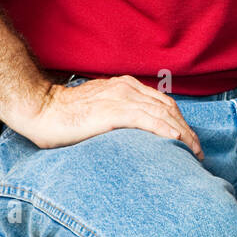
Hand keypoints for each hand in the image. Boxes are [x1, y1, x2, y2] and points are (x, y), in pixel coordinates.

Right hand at [13, 75, 203, 159]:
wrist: (39, 108)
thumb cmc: (64, 115)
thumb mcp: (99, 110)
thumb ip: (118, 115)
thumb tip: (133, 134)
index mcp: (126, 86)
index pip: (163, 103)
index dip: (179, 121)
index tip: (188, 139)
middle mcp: (128, 88)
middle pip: (168, 108)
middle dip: (186, 129)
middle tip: (197, 150)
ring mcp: (121, 97)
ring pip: (162, 113)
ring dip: (182, 132)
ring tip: (192, 150)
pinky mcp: (113, 110)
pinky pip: (147, 120)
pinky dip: (165, 129)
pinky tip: (176, 140)